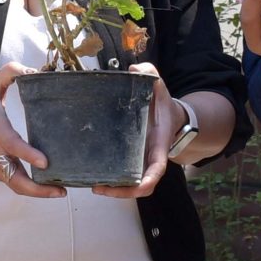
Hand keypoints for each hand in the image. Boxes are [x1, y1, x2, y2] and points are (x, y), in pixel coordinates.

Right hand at [0, 64, 57, 198]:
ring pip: (16, 185)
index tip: (45, 162)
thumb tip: (34, 70)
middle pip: (16, 179)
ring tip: (59, 191)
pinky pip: (13, 184)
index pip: (13, 146)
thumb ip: (11, 72)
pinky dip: (29, 188)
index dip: (29, 155)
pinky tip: (46, 186)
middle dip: (38, 189)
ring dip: (37, 192)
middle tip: (60, 190)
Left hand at [93, 67, 179, 198]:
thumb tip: (134, 68)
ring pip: (131, 186)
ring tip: (93, 186)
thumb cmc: (162, 104)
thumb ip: (150, 75)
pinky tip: (93, 178)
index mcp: (158, 145)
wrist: (168, 116)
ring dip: (114, 191)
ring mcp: (140, 162)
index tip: (140, 186)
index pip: (157, 168)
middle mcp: (149, 158)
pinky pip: (123, 177)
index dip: (149, 179)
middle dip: (123, 192)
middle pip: (141, 186)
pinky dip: (111, 183)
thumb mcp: (159, 87)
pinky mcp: (130, 161)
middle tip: (99, 188)